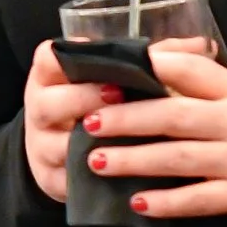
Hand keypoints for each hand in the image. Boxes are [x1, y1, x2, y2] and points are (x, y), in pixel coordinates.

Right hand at [20, 40, 117, 202]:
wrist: (57, 153)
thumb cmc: (89, 107)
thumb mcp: (96, 80)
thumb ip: (133, 62)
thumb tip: (188, 46)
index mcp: (47, 79)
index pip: (47, 58)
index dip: (70, 56)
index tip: (101, 57)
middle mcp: (38, 110)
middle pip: (48, 103)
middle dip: (84, 97)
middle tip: (118, 94)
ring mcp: (41, 147)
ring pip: (58, 146)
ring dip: (91, 142)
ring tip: (126, 137)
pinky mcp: (51, 179)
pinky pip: (70, 180)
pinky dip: (96, 176)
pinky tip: (124, 170)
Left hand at [81, 47, 226, 225]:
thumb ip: (204, 82)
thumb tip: (154, 64)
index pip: (189, 70)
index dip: (149, 67)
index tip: (110, 69)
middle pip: (173, 116)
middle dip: (127, 119)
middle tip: (89, 122)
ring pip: (179, 158)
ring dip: (135, 160)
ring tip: (98, 161)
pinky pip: (200, 199)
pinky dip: (168, 202)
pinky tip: (138, 203)